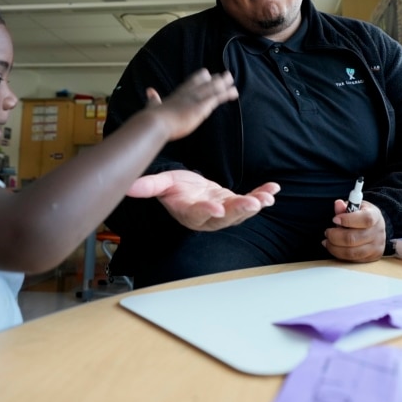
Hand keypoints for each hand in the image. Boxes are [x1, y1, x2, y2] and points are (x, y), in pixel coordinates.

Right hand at [126, 169, 280, 230]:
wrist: (188, 192)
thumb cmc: (175, 189)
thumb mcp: (162, 184)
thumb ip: (148, 186)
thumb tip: (127, 187)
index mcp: (189, 212)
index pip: (198, 214)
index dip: (207, 211)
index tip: (216, 207)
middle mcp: (208, 217)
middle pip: (224, 217)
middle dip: (239, 211)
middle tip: (252, 203)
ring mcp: (224, 212)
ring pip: (240, 213)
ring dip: (254, 205)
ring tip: (266, 198)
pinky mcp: (235, 204)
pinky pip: (250, 201)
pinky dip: (262, 195)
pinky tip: (273, 189)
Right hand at [144, 69, 237, 140]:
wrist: (155, 123)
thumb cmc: (154, 118)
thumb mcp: (153, 105)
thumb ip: (153, 99)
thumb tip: (149, 91)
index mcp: (177, 95)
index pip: (191, 83)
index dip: (200, 78)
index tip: (207, 73)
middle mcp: (187, 94)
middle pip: (204, 83)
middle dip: (215, 79)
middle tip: (226, 75)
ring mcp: (194, 99)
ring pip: (212, 88)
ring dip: (223, 83)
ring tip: (232, 79)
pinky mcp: (200, 107)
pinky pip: (216, 98)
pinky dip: (226, 94)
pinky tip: (233, 92)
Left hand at [324, 200, 385, 261]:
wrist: (376, 228)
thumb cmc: (362, 216)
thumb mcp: (356, 207)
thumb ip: (345, 207)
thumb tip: (338, 204)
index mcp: (375, 216)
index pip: (364, 219)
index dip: (347, 220)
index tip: (334, 219)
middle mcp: (377, 232)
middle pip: (353, 238)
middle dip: (335, 236)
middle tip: (327, 232)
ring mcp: (376, 247)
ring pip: (351, 252)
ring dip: (334, 248)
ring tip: (327, 241)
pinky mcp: (371, 257)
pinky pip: (352, 259)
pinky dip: (339, 254)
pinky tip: (334, 248)